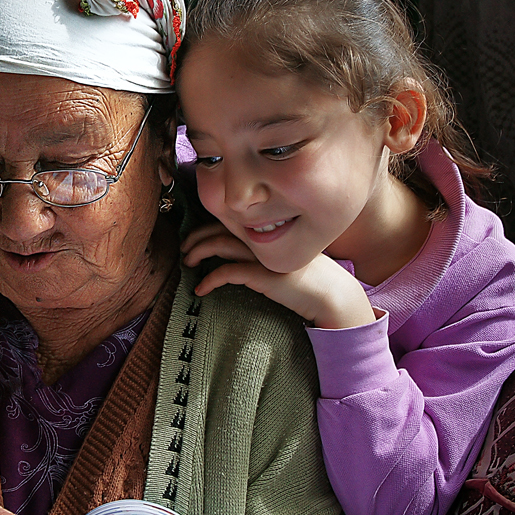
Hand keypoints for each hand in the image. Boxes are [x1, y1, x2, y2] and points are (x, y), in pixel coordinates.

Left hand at [182, 221, 375, 328]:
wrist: (331, 294)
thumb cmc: (309, 278)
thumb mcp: (282, 258)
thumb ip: (262, 252)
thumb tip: (237, 256)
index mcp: (267, 230)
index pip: (229, 221)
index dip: (206, 227)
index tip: (193, 238)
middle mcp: (263, 237)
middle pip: (219, 229)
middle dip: (195, 237)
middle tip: (184, 249)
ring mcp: (262, 255)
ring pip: (219, 245)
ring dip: (197, 253)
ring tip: (187, 263)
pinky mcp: (262, 275)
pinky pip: (227, 272)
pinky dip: (210, 280)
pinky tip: (201, 290)